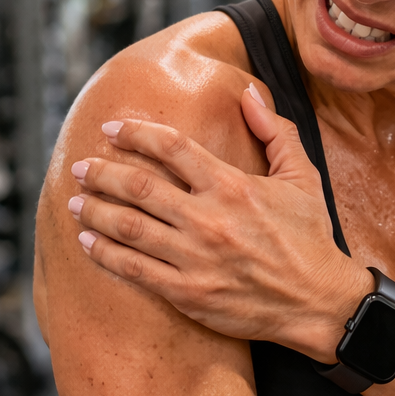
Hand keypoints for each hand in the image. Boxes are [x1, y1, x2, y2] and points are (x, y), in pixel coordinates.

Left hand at [65, 85, 369, 359]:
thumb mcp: (303, 177)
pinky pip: (135, 270)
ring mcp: (195, 259)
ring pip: (129, 228)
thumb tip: (248, 93)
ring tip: (74, 201)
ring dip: (95, 211)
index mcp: (232, 186)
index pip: (171, 148)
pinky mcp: (189, 293)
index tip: (112, 129)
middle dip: (102, 173)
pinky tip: (88, 241)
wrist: (319, 302)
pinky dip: (105, 253)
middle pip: (139, 187)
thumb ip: (275, 131)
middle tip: (80, 166)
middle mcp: (208, 220)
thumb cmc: (310, 236)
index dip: (136, 134)